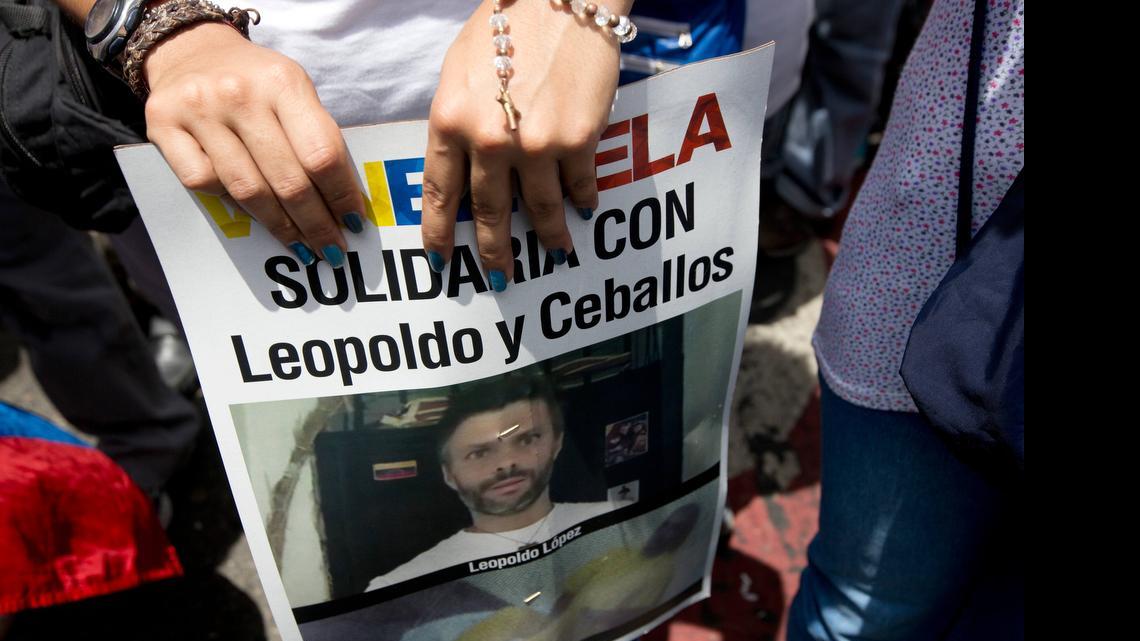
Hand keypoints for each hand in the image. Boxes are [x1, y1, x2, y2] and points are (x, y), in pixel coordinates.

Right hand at [142, 23, 365, 266]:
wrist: (192, 49)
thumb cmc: (257, 82)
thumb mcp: (295, 91)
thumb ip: (316, 136)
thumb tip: (345, 202)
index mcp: (283, 82)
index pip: (321, 152)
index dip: (341, 195)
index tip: (354, 222)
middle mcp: (239, 94)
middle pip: (287, 179)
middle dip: (316, 222)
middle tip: (332, 248)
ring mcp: (199, 109)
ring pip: (246, 190)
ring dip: (280, 227)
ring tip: (301, 245)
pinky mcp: (163, 124)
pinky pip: (204, 183)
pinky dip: (230, 204)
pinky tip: (251, 215)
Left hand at [421, 0, 629, 290]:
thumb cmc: (507, 26)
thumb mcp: (460, 72)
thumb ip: (457, 123)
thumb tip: (460, 167)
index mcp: (450, 121)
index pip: (440, 194)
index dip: (441, 234)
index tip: (441, 261)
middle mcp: (490, 141)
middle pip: (490, 214)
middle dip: (495, 253)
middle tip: (498, 279)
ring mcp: (536, 145)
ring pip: (541, 209)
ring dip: (548, 236)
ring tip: (555, 252)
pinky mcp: (578, 140)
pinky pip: (579, 186)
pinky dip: (582, 201)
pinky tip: (584, 209)